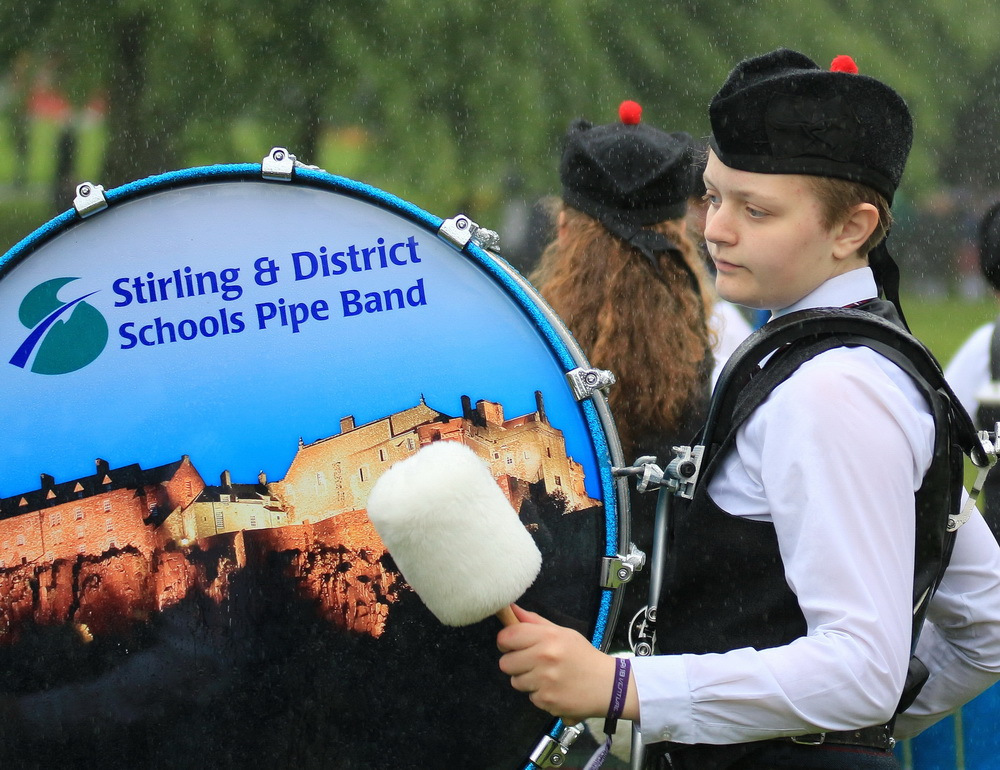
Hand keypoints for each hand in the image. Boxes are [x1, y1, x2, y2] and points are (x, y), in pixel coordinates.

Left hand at [497, 604, 633, 722]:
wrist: (608, 685)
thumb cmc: (582, 655)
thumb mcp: (562, 632)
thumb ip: (534, 622)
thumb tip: (510, 608)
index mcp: (547, 636)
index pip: (507, 637)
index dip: (506, 642)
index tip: (513, 645)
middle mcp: (544, 657)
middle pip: (505, 663)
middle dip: (515, 664)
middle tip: (533, 663)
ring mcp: (545, 681)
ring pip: (515, 682)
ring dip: (527, 681)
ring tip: (547, 677)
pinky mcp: (547, 701)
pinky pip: (530, 697)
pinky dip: (540, 695)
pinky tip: (555, 689)